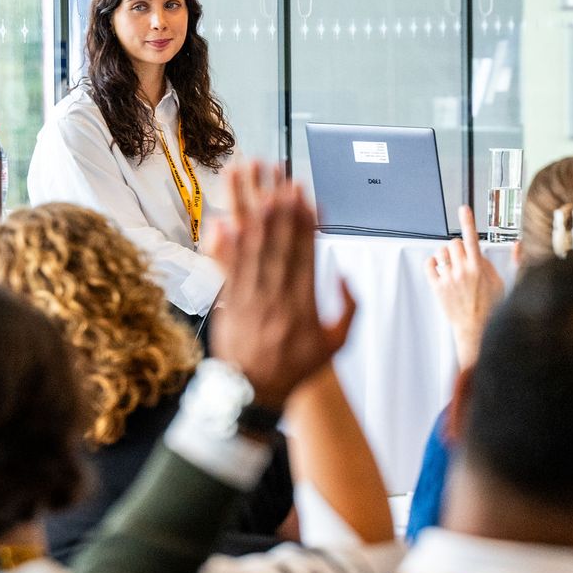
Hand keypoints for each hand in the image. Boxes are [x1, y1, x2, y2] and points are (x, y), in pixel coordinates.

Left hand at [206, 161, 355, 410]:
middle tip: (279, 180)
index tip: (305, 198)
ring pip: (252, 251)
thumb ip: (348, 309)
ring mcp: (250, 300)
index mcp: (304, 306)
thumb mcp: (336, 345)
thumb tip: (343, 274)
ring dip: (252, 217)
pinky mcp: (228, 304)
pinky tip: (224, 221)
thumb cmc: (296, 368)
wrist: (253, 393)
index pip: (306, 256)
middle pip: (278, 246)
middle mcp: (276, 298)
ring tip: (254, 190)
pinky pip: (228, 269)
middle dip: (280, 210)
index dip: (305, 224)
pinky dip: (227, 245)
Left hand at [428, 206, 503, 367]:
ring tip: (452, 266)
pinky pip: (429, 264)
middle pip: (454, 242)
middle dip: (458, 246)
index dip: (468, 220)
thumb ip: (508, 262)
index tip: (463, 209)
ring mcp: (448, 278)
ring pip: (441, 252)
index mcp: (479, 267)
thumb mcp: (504, 283)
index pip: (472, 237)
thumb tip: (517, 246)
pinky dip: (433, 263)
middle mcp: (462, 270)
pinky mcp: (437, 286)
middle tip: (462, 257)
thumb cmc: (491, 308)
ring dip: (446, 255)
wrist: (475, 328)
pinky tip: (441, 269)